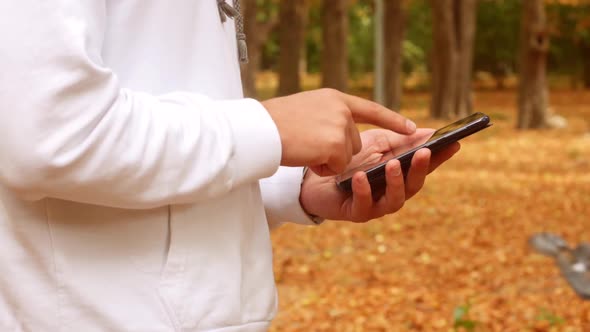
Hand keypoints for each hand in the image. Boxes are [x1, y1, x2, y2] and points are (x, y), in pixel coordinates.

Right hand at [262, 88, 415, 175]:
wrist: (258, 130)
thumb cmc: (273, 124)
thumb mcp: (305, 111)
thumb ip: (327, 117)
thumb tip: (341, 138)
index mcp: (334, 99)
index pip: (370, 109)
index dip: (391, 120)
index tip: (412, 128)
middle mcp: (341, 110)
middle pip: (353, 141)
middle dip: (335, 151)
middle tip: (308, 144)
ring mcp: (340, 127)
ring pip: (346, 156)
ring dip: (327, 159)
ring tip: (304, 148)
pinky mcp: (337, 145)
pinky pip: (338, 166)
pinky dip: (322, 167)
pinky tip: (305, 156)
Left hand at [299, 129, 460, 221]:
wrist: (315, 176)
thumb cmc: (350, 159)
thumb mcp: (376, 143)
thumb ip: (401, 139)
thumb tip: (430, 132)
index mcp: (401, 175)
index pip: (425, 166)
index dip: (440, 156)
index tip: (454, 143)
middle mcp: (393, 193)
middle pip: (414, 185)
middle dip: (420, 168)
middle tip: (424, 152)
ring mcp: (376, 205)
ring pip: (395, 200)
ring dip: (396, 182)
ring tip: (393, 164)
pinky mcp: (356, 212)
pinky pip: (364, 205)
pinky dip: (364, 190)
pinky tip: (361, 176)